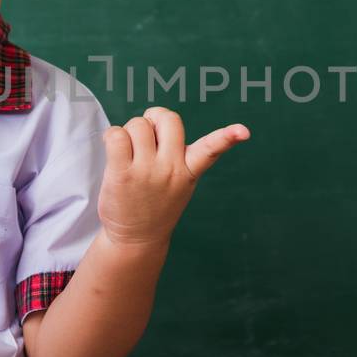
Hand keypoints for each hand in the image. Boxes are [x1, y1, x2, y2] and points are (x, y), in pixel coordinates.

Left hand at [97, 107, 249, 249]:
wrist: (136, 238)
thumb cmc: (156, 202)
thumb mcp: (180, 183)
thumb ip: (175, 154)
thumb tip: (154, 120)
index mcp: (189, 169)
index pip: (211, 149)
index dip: (227, 136)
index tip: (244, 132)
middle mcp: (170, 168)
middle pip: (167, 118)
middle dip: (154, 118)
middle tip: (148, 136)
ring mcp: (146, 171)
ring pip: (138, 124)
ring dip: (130, 131)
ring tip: (130, 152)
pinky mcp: (121, 174)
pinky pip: (116, 135)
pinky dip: (112, 136)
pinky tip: (115, 150)